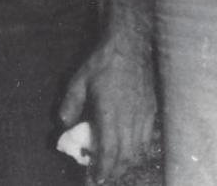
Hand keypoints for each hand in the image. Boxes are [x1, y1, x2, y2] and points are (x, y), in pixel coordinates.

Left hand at [56, 26, 155, 182]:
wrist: (130, 43)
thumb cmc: (103, 61)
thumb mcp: (78, 80)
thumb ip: (69, 105)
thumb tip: (63, 126)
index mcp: (110, 113)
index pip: (109, 151)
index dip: (102, 170)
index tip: (93, 180)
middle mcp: (130, 118)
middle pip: (126, 156)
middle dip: (114, 172)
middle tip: (102, 178)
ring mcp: (144, 115)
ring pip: (139, 151)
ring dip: (127, 165)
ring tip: (115, 169)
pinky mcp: (152, 110)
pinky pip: (148, 140)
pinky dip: (139, 152)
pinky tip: (130, 153)